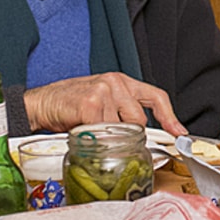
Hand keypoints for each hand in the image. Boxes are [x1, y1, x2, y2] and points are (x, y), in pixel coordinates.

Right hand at [24, 73, 186, 137]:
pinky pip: (102, 132)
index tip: (178, 132)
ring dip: (105, 136)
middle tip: (106, 134)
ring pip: (120, 129)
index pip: (156, 96)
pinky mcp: (90, 103)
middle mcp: (115, 83)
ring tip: (89, 127)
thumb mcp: (102, 103)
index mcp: (121, 82)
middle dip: (126, 134)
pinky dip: (92, 137)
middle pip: (138, 120)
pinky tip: (81, 127)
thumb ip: (122, 113)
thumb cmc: (70, 105)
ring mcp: (103, 91)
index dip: (170, 116)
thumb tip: (142, 136)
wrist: (41, 103)